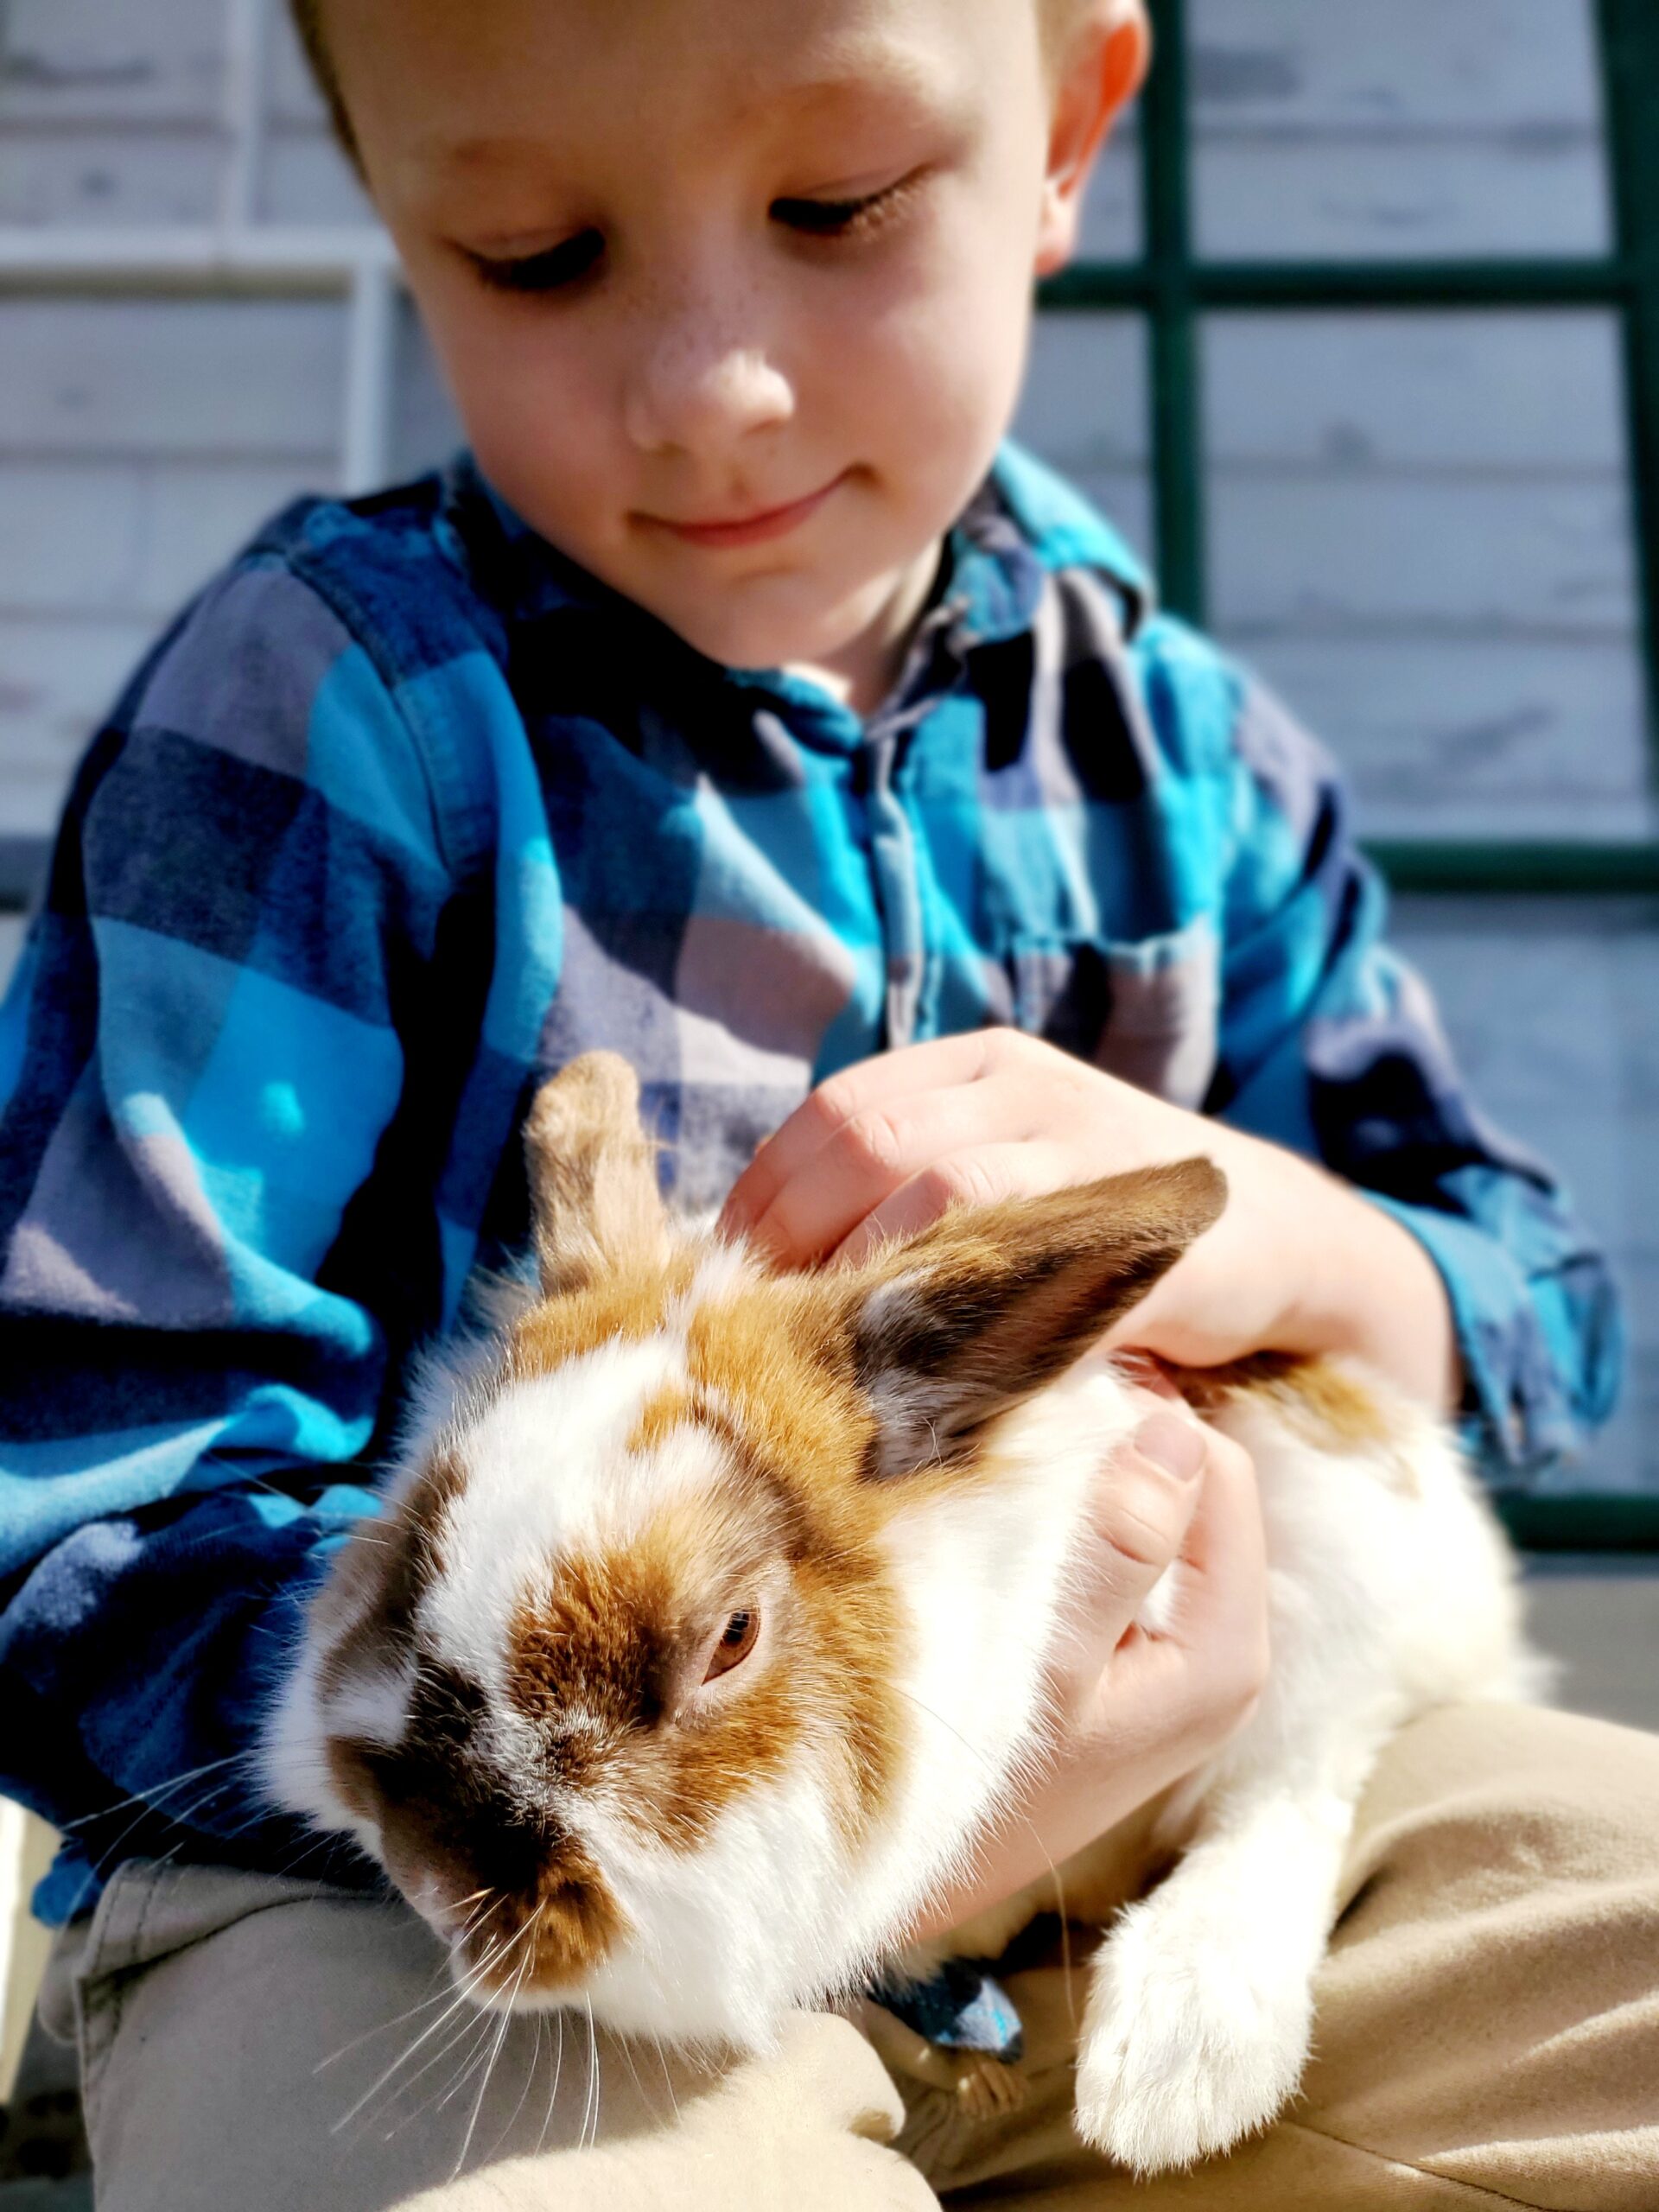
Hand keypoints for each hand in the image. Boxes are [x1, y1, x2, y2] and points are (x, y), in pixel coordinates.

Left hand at [720, 1029, 1458, 1408]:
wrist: (1284, 1243)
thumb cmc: (1108, 1221)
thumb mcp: (1010, 1165)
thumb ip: (908, 1187)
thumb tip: (763, 1262)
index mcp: (985, 1066)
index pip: (839, 1110)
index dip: (770, 1194)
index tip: (732, 1276)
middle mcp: (1034, 1090)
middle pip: (872, 1143)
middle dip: (803, 1240)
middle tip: (768, 1328)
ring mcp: (1095, 1151)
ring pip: (941, 1191)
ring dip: (872, 1284)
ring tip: (832, 1360)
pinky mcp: (1146, 1232)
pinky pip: (1032, 1271)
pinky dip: (968, 1328)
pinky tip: (928, 1382)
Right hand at [910, 1391, 1268, 1935]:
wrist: (913, 1875)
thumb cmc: (978, 1785)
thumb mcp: (1046, 1668)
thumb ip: (1115, 1552)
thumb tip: (1173, 1434)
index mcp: (1227, 1650)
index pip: (1218, 1469)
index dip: (1141, 1415)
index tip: (1049, 1387)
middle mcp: (1224, 1646)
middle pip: (1195, 1482)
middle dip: (1121, 1434)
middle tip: (1024, 1405)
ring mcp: (1182, 1648)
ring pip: (1159, 1504)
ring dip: (1095, 1466)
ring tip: (1011, 1440)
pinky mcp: (1140, 1649)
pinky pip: (1131, 1538)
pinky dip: (1081, 1505)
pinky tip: (1017, 1495)